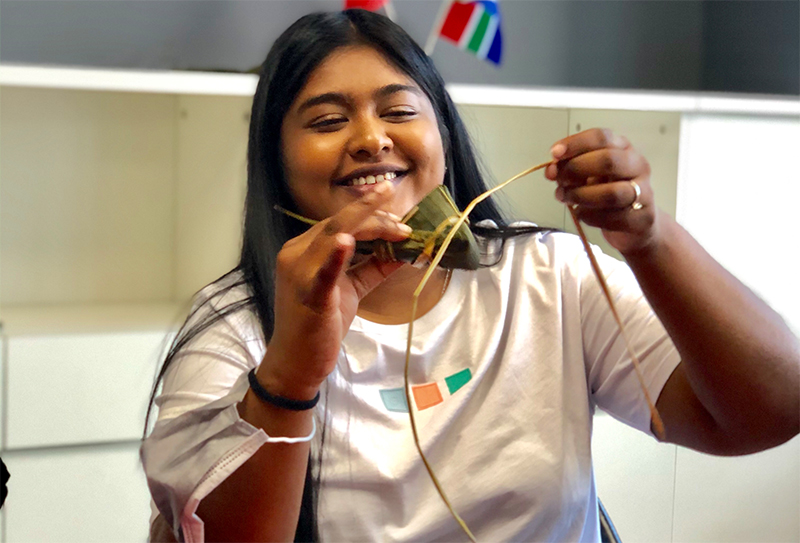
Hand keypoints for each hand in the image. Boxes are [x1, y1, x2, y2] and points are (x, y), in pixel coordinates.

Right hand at [260, 182, 410, 398]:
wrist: (296, 362)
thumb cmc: (320, 324)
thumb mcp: (350, 289)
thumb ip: (373, 268)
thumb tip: (404, 252)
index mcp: (304, 249)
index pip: (339, 222)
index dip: (370, 215)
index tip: (399, 219)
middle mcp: (296, 252)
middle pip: (339, 223)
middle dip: (375, 216)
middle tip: (405, 223)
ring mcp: (299, 272)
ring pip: (335, 235)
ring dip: (371, 228)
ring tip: (399, 228)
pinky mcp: (308, 294)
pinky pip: (323, 271)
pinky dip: (337, 255)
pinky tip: (347, 241)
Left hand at [545, 128, 659, 254]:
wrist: (634, 222)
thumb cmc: (607, 192)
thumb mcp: (588, 174)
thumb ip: (569, 168)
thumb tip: (552, 170)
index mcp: (623, 148)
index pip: (601, 137)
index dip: (576, 143)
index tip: (554, 153)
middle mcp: (637, 166)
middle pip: (608, 161)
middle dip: (577, 169)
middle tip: (559, 180)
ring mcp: (644, 192)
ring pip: (611, 193)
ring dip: (581, 196)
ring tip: (565, 198)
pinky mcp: (642, 218)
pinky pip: (612, 218)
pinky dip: (590, 217)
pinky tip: (581, 214)